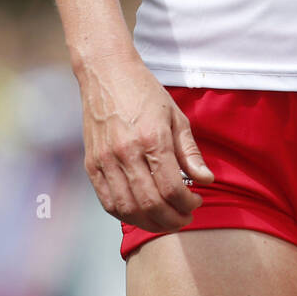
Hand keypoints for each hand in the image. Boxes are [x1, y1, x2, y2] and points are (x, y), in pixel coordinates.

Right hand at [77, 52, 214, 231]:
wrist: (106, 73)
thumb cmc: (144, 92)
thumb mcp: (176, 115)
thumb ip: (190, 151)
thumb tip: (205, 180)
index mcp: (152, 138)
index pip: (172, 187)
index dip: (187, 203)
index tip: (197, 202)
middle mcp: (126, 152)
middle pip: (151, 204)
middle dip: (172, 219)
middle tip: (185, 218)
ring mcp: (105, 160)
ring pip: (128, 209)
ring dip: (150, 222)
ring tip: (166, 220)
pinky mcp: (91, 164)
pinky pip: (108, 202)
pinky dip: (126, 214)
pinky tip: (142, 213)